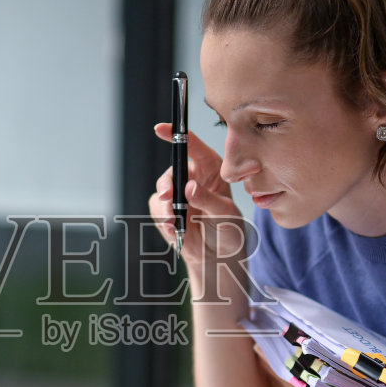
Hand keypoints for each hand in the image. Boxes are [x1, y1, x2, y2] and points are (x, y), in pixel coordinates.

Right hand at [148, 124, 250, 280]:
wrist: (217, 257)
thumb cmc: (228, 230)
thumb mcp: (225, 214)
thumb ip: (208, 200)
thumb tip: (189, 188)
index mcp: (210, 169)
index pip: (193, 147)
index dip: (177, 135)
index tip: (161, 129)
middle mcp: (192, 178)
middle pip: (172, 171)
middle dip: (167, 184)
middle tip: (168, 197)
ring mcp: (177, 194)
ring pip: (161, 191)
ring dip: (165, 208)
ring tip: (175, 223)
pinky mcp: (166, 210)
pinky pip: (157, 210)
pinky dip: (163, 222)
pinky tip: (175, 232)